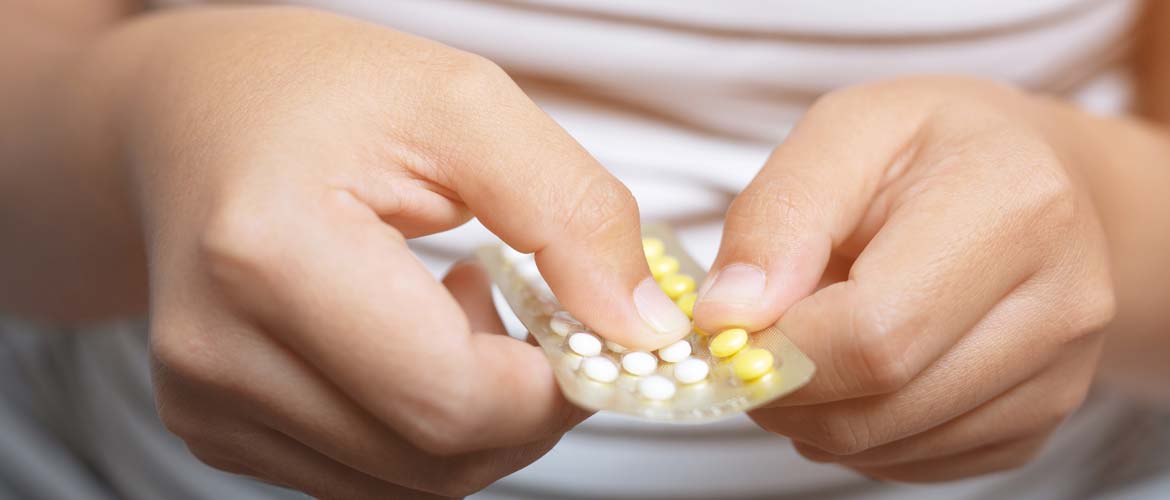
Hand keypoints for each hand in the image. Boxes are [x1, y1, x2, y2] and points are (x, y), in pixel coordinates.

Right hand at [118, 7, 690, 497]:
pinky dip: (422, 425)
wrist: (190, 115)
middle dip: (527, 409)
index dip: (554, 388)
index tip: (598, 333)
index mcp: (267, 255)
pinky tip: (415, 340)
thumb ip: (571, 213)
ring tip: (465, 311)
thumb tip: (641, 329)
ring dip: (476, 417)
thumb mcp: (464, 106)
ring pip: (406, 483)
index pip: (450, 399)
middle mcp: (218, 352)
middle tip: (550, 321)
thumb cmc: (318, 92)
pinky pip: (366, 473)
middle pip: (433, 459)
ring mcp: (207, 402)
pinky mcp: (214, 426)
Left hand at [694, 77, 1114, 481]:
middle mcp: (1062, 302)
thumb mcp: (843, 132)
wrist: (1034, 175)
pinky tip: (855, 373)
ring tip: (807, 344)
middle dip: (787, 391)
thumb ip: (776, 217)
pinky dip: (859, 434)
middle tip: (752, 344)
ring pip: (892, 446)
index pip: (873, 333)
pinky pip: (919, 463)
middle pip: (883, 403)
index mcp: (1015, 207)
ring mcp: (1061, 374)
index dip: (779, 350)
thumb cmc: (932, 147)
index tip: (728, 327)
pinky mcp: (1042, 420)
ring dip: (815, 417)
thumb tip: (727, 316)